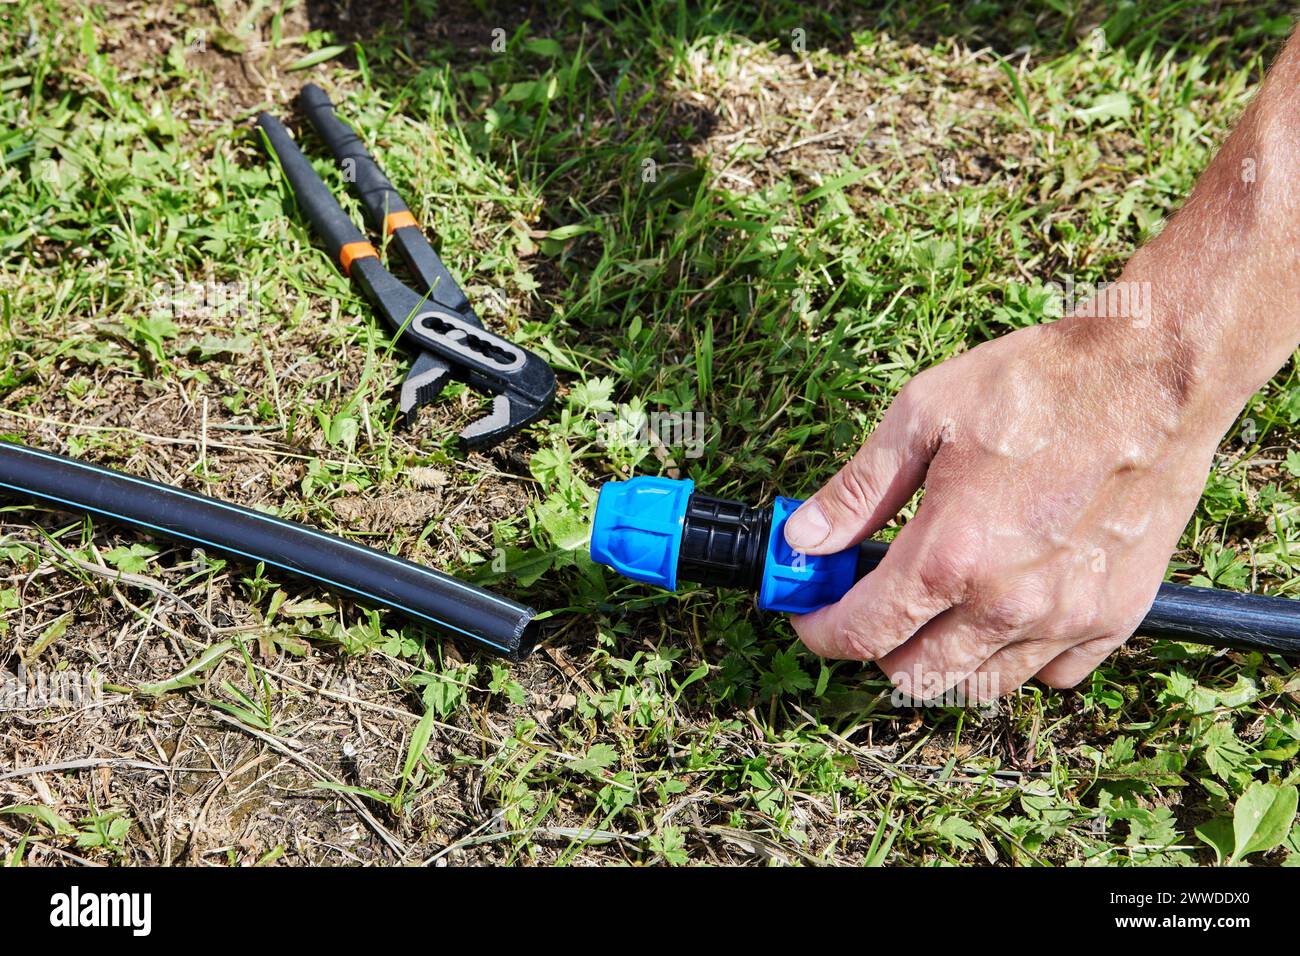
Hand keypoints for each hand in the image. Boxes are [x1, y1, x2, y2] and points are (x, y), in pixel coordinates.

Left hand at [783, 306, 1229, 701]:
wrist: (1152, 376)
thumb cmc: (1037, 386)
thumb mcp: (923, 417)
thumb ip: (857, 491)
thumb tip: (800, 538)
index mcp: (949, 556)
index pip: (863, 634)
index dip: (821, 632)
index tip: (812, 617)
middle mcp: (1006, 604)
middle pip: (916, 678)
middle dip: (878, 651)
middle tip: (873, 608)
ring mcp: (1065, 618)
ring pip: (981, 686)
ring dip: (944, 660)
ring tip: (936, 611)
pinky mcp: (1115, 617)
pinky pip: (1052, 675)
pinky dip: (1018, 656)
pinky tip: (1006, 609)